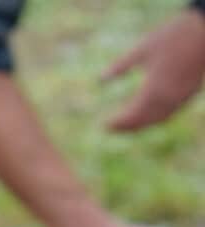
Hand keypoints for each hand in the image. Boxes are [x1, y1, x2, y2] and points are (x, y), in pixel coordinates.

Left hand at [102, 10, 204, 131]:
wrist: (204, 30)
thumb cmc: (171, 37)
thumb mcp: (141, 50)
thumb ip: (120, 66)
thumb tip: (100, 79)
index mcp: (154, 90)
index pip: (133, 116)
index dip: (119, 123)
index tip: (105, 126)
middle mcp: (168, 99)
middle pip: (145, 122)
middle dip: (128, 128)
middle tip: (111, 129)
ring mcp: (181, 97)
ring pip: (159, 119)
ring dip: (142, 125)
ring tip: (127, 125)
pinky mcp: (190, 93)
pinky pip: (170, 112)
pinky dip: (156, 118)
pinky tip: (148, 114)